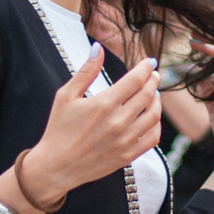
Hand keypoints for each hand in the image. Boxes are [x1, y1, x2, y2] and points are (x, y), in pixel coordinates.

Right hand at [22, 45, 163, 209]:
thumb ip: (86, 71)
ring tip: (154, 93)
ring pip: (153, 115)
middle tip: (154, 74)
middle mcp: (118, 121)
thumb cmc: (59, 128)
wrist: (56, 166)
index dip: (146, 67)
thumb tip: (98, 47)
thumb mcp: (66, 95)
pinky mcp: (128, 156)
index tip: (150, 62)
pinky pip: (152, 138)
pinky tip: (151, 116)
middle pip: (147, 94)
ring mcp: (125, 140)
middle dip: (153, 80)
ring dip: (157, 101)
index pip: (135, 79)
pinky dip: (156, 124)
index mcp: (104, 103)